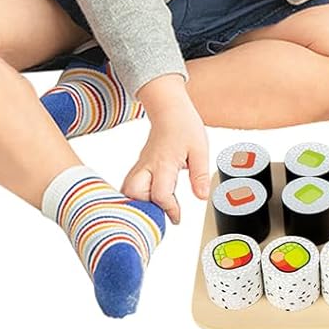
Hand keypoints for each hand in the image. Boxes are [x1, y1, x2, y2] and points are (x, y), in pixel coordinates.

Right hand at [123, 75, 209, 223]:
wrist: (169, 110)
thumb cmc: (185, 127)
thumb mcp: (201, 150)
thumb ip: (200, 175)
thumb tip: (202, 197)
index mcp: (164, 163)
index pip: (160, 194)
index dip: (169, 209)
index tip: (177, 218)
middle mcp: (147, 166)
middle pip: (133, 194)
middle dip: (144, 210)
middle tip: (159, 216)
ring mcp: (140, 166)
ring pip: (126, 191)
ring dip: (136, 204)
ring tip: (152, 211)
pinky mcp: (138, 166)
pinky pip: (129, 185)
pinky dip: (134, 197)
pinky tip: (145, 202)